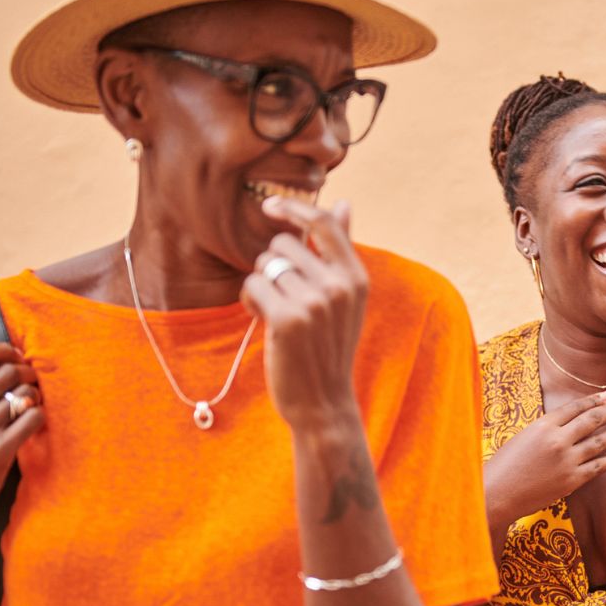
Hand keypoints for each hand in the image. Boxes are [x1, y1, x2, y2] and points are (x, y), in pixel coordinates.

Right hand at [0, 343, 42, 559]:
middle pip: (9, 371)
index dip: (6, 351)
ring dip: (35, 398)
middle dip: (27, 374)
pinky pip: (33, 419)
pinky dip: (39, 418)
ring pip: (25, 395)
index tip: (16, 357)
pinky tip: (32, 425)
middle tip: (30, 384)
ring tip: (30, 407)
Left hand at [241, 196, 367, 430]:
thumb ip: (341, 250)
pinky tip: (264, 321)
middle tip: (285, 299)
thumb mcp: (344, 298)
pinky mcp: (287, 319)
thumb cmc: (328, 346)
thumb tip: (345, 203)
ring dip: (261, 287)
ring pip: (264, 266)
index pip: (323, 223)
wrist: (323, 402)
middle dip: (273, 267)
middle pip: (283, 245)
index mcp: (355, 278)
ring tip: (277, 314)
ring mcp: (314, 303)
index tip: (269, 205)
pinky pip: (252, 285)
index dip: (293, 208)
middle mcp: (338, 286)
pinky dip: (250, 301)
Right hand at [484, 390, 605, 526]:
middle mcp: (557, 440)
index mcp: (543, 425)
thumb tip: (572, 424)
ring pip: (600, 442)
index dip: (595, 400)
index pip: (576, 407)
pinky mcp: (571, 481)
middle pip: (593, 420)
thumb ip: (548, 429)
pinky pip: (598, 466)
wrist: (497, 494)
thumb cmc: (505, 465)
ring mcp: (566, 461)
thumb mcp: (524, 437)